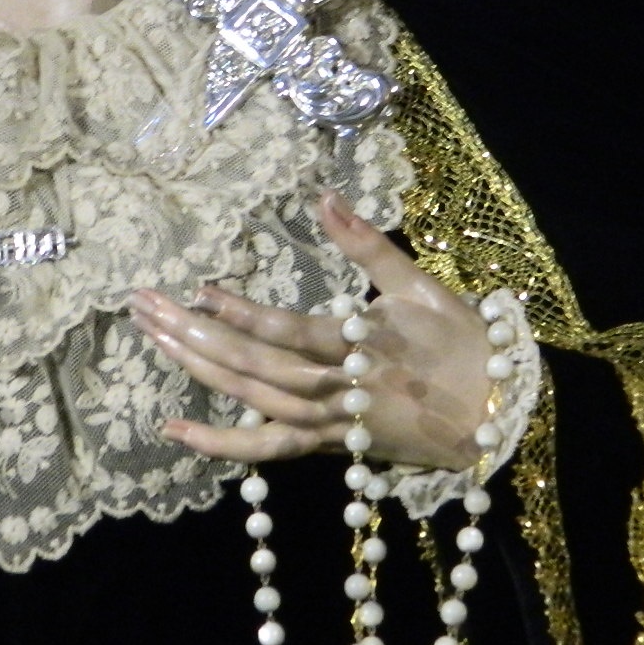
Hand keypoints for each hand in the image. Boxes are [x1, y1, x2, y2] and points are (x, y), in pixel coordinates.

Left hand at [132, 191, 492, 469]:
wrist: (500, 420)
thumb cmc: (464, 343)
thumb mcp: (420, 285)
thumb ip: (367, 244)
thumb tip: (324, 196)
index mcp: (365, 347)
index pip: (291, 333)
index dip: (244, 314)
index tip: (199, 289)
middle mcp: (341, 391)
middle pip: (257, 367)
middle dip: (196, 336)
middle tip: (143, 305)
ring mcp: (332, 424)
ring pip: (254, 401)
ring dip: (198, 371)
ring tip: (151, 337)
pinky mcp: (329, 446)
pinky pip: (267, 448)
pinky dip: (219, 444)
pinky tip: (172, 429)